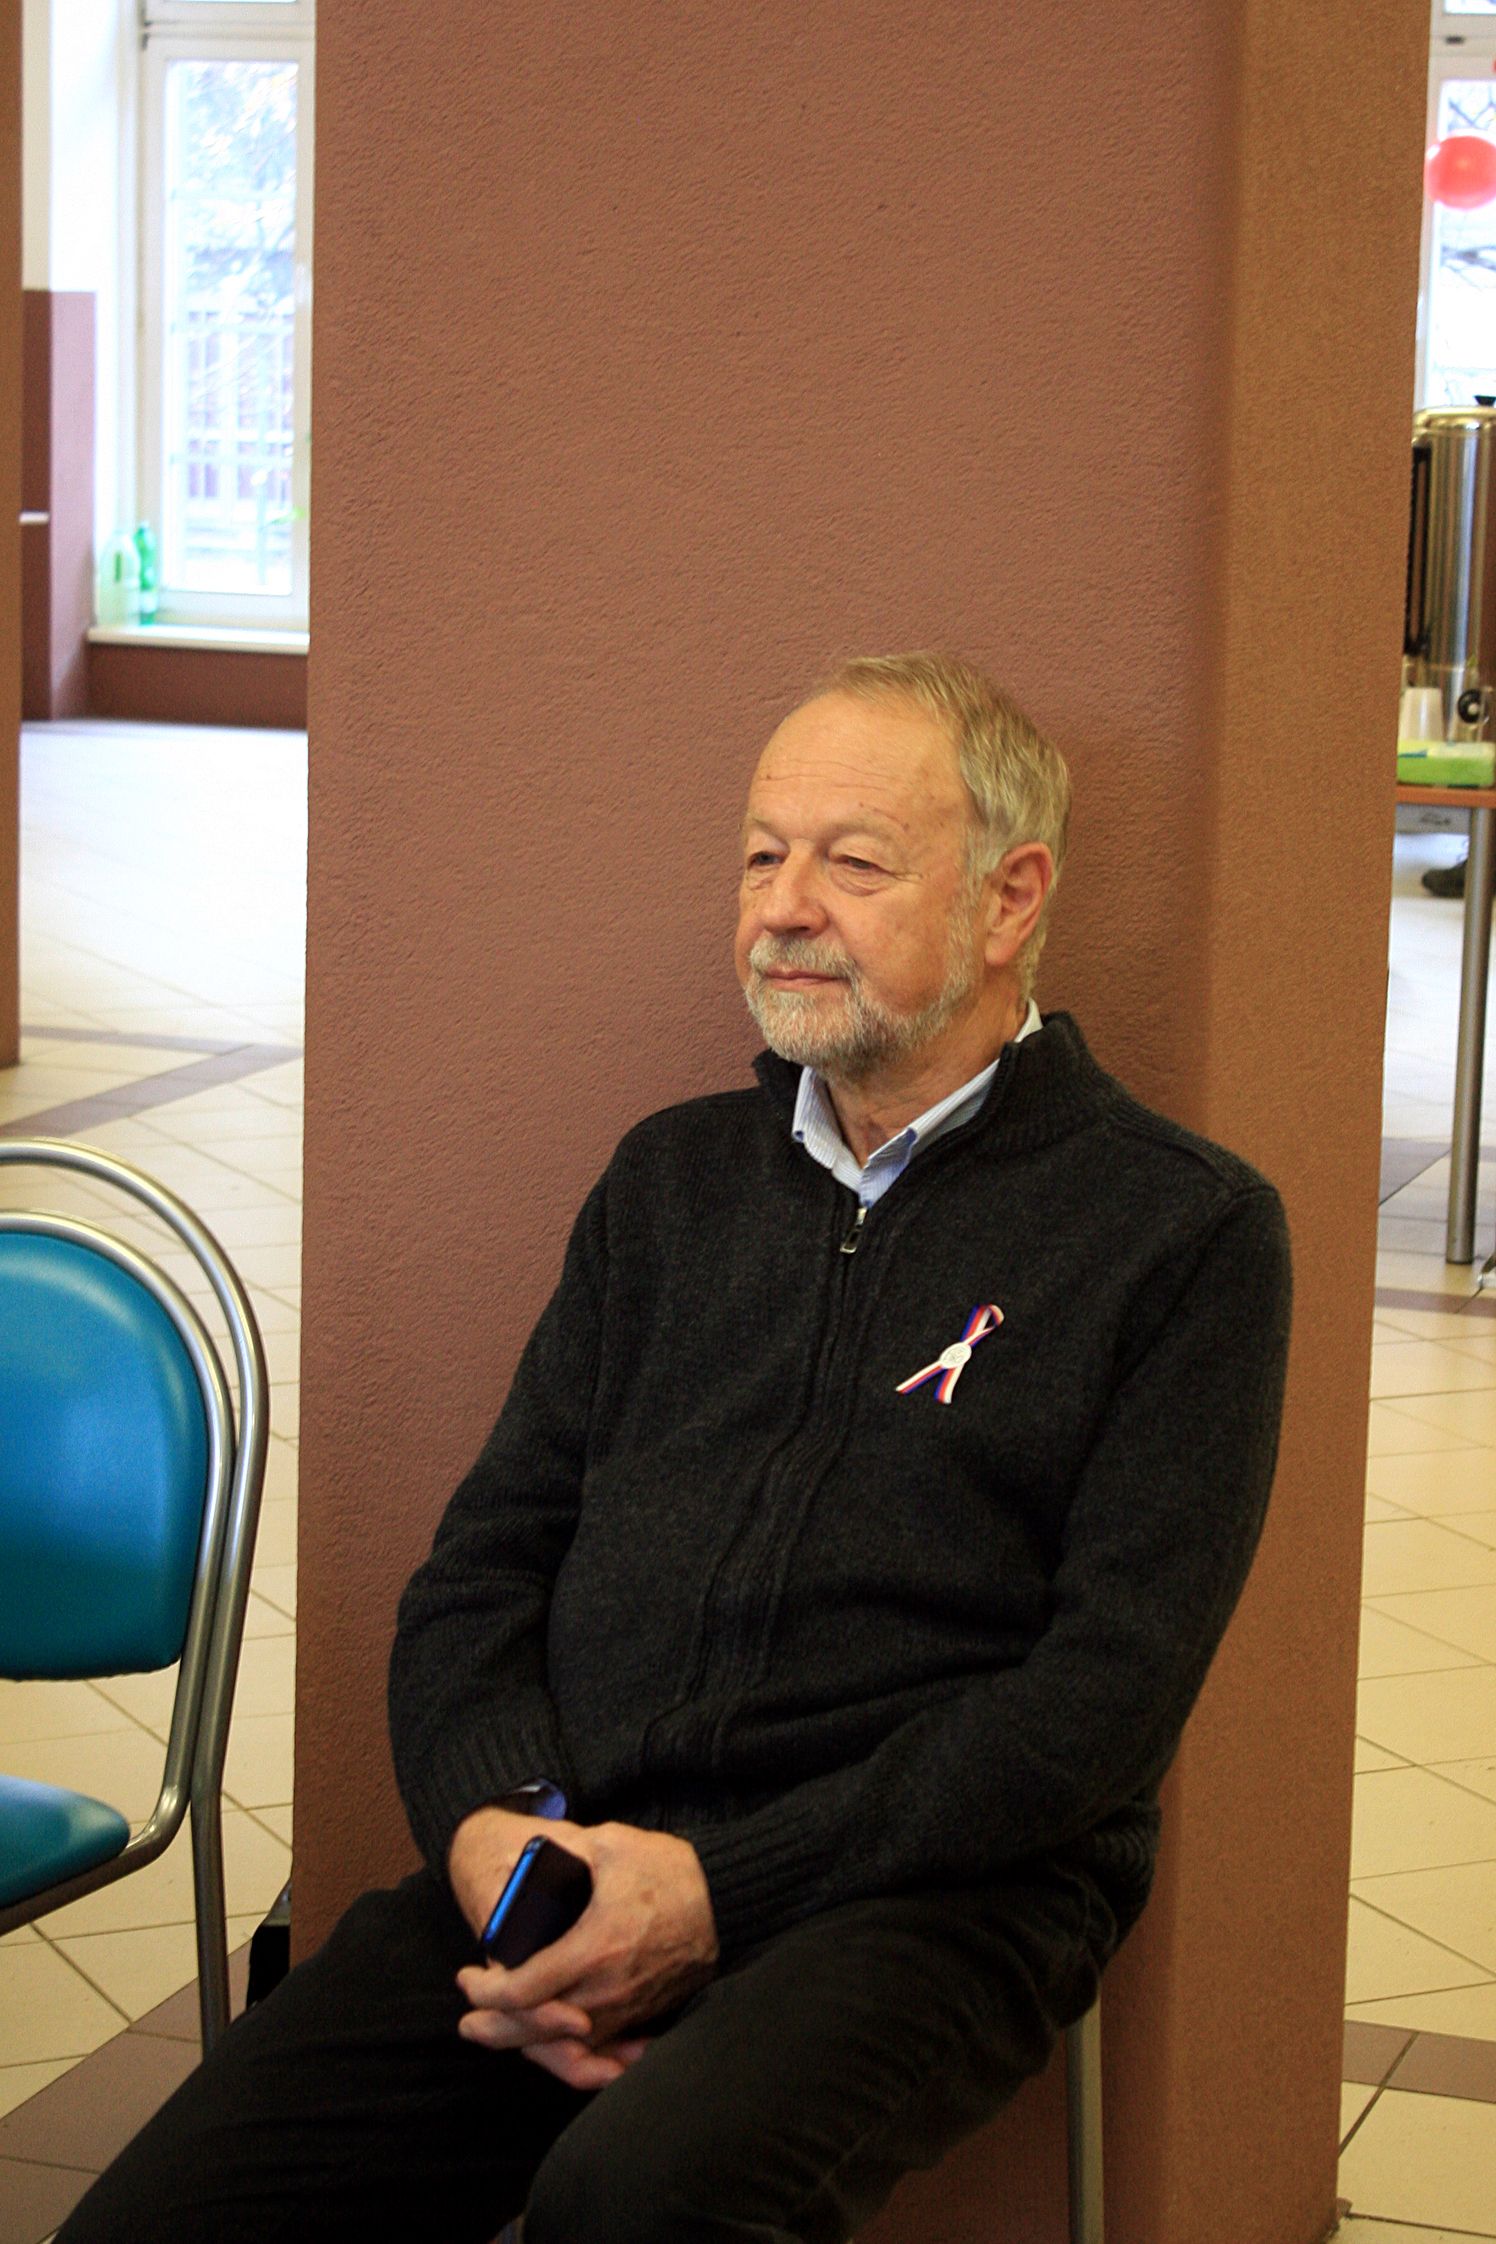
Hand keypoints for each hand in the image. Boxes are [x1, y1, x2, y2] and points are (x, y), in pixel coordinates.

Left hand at [454, 1819, 718, 2090]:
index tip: (467, 1976)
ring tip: (496, 2031)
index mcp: (593, 1946)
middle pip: (534, 2032)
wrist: (726, 1902)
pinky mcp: (641, 2017)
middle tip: (468, 2020)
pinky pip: (596, 2052)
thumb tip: (525, 1852)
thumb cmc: (669, 1871)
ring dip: (524, 2043)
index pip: (523, 1990)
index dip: (485, 1991)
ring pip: (562, 2047)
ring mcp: (626, 2009)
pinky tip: (547, 2047)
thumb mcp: (612, 1845)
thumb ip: (565, 1850)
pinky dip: (566, 2054)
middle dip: (493, 2029)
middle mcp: (606, 1988)